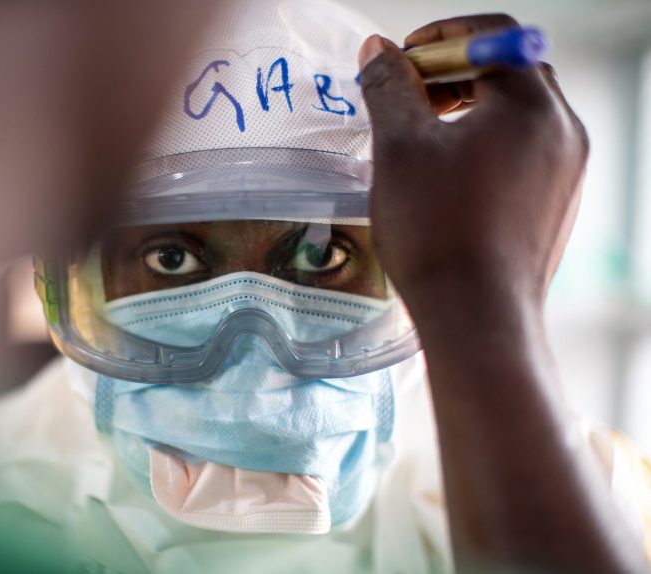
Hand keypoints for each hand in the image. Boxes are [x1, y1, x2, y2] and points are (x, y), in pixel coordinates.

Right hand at [358, 14, 587, 314]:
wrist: (476, 316)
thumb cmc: (438, 231)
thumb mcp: (399, 148)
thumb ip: (389, 87)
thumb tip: (379, 51)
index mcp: (531, 104)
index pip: (493, 36)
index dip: (440, 37)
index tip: (402, 57)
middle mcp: (562, 129)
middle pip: (510, 71)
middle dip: (454, 73)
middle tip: (408, 94)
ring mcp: (566, 169)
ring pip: (517, 114)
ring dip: (470, 109)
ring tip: (422, 135)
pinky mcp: (557, 202)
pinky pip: (524, 151)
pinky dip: (487, 144)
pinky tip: (447, 175)